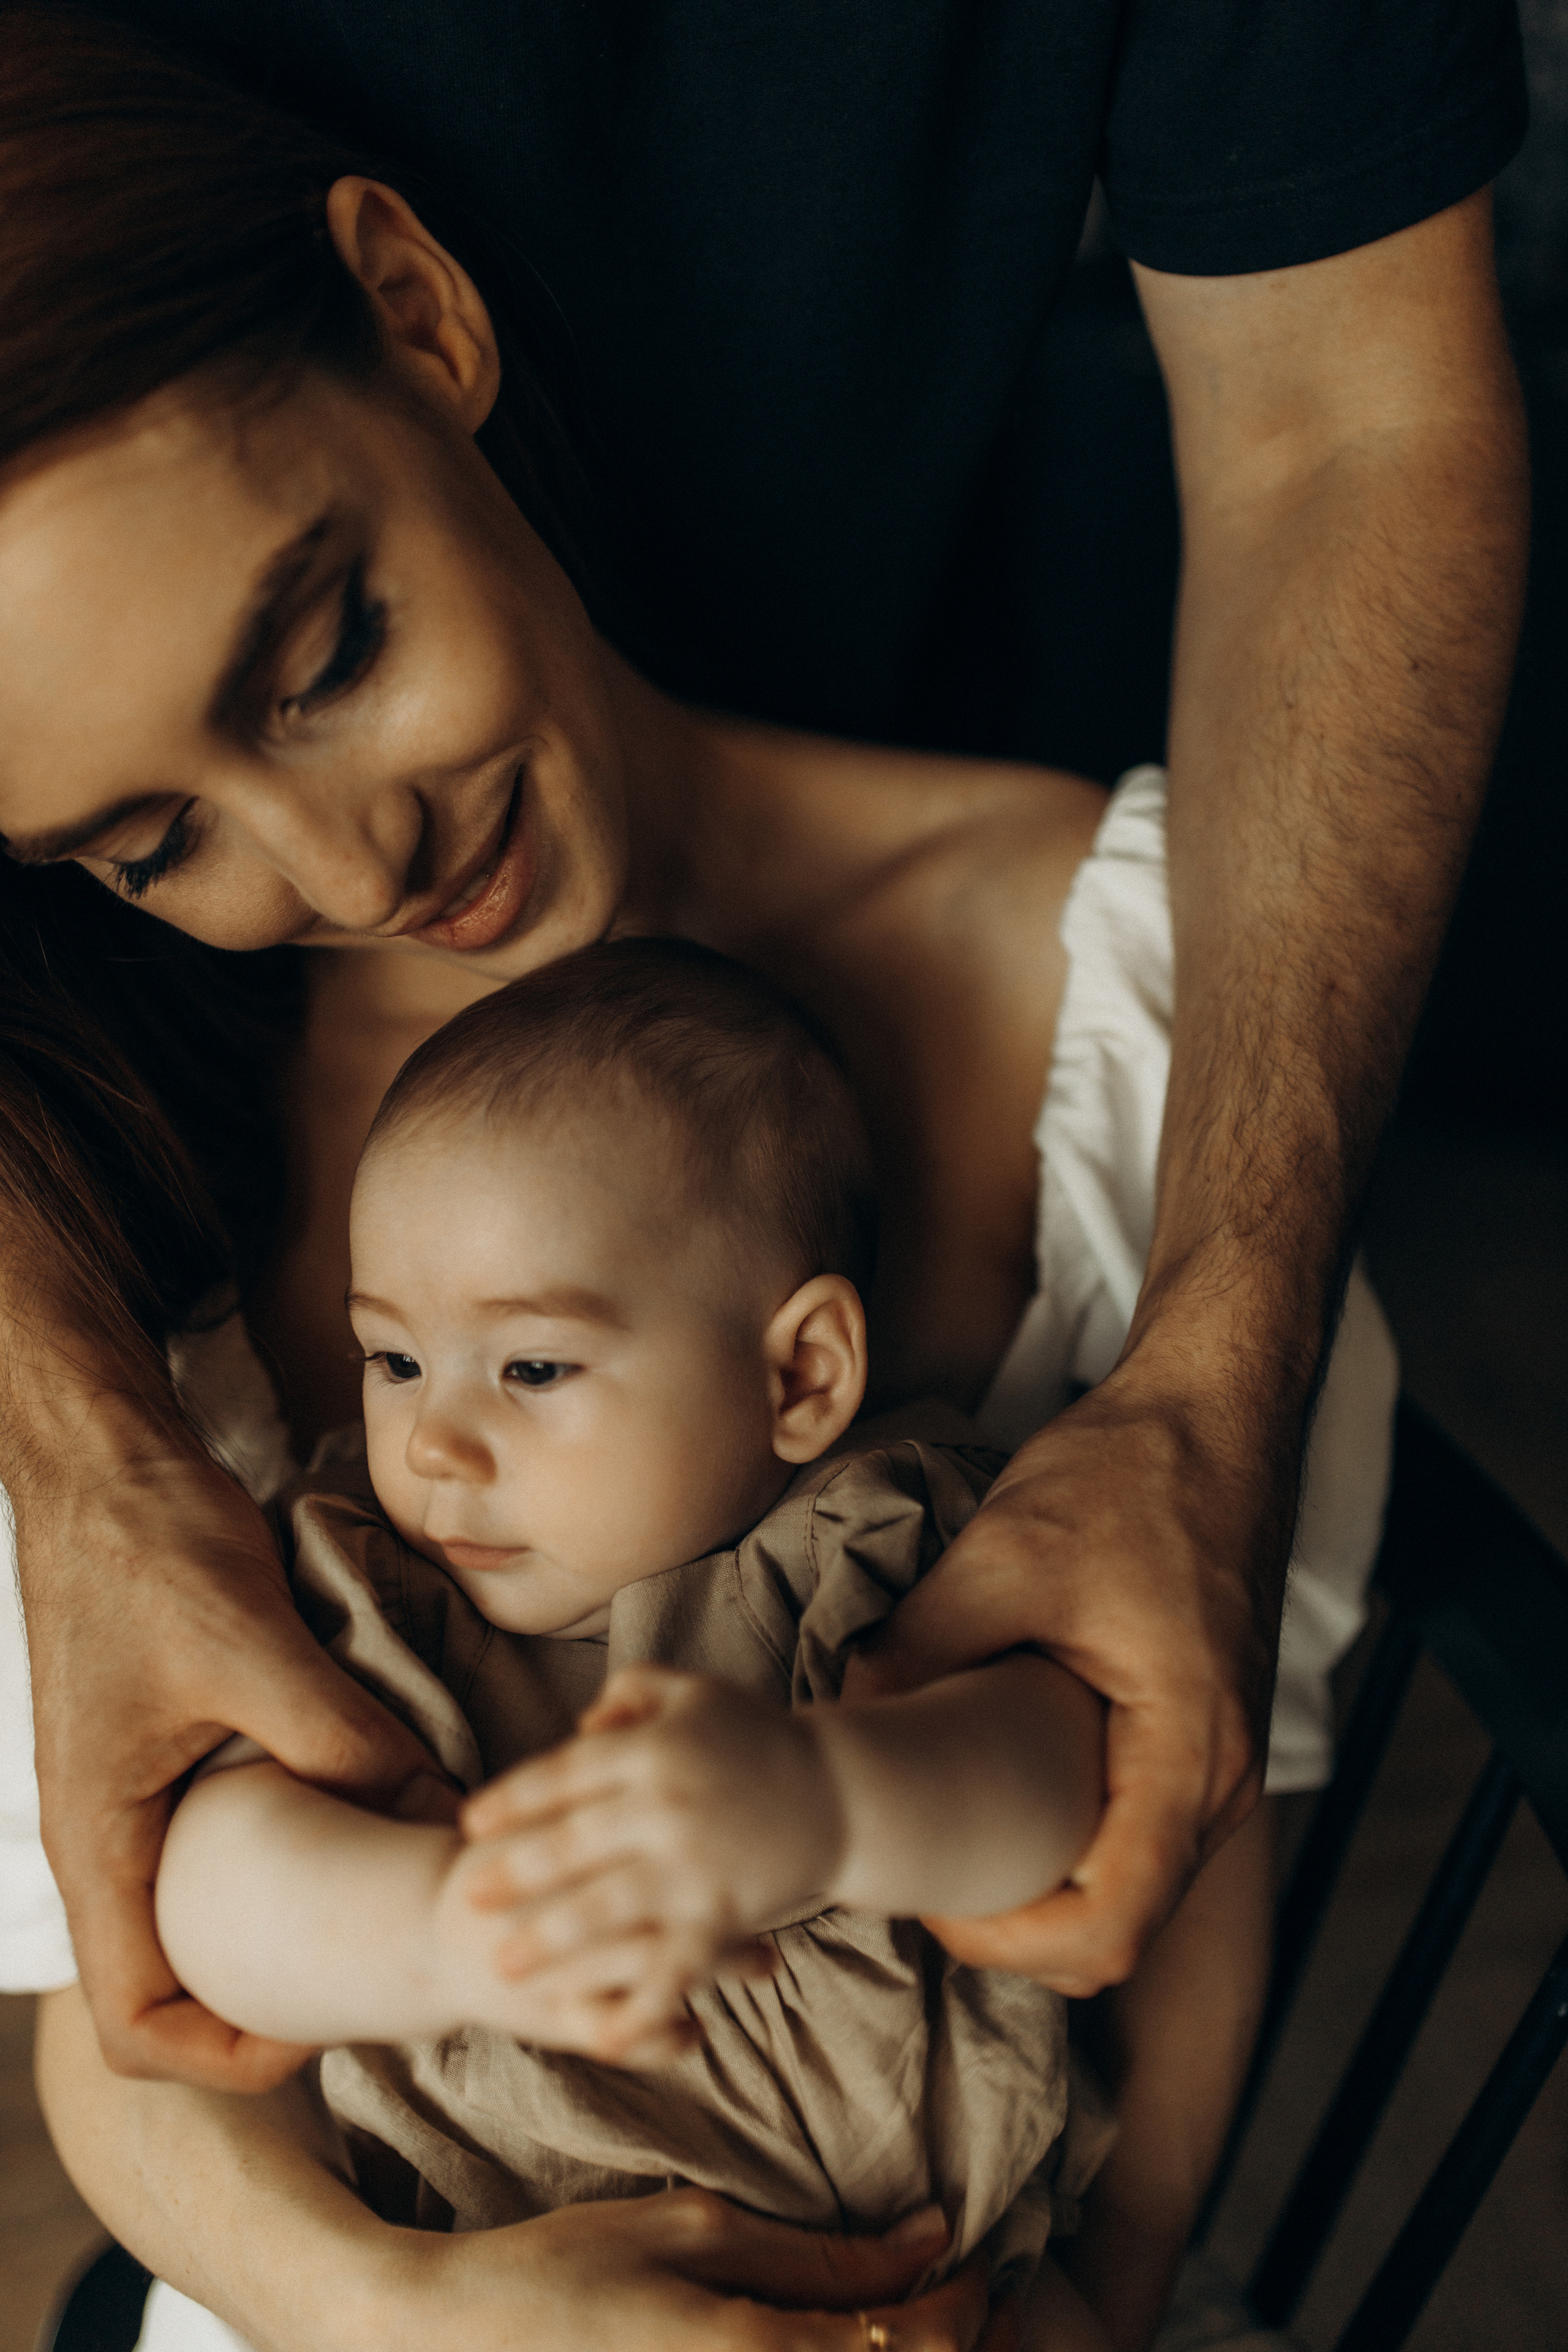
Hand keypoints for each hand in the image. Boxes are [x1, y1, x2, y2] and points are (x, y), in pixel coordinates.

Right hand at [19, 1436, 439, 2087]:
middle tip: (372, 1981)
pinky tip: (353, 1821)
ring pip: (197, 1915)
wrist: (104, 1463)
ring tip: (377, 1912)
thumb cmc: (148, 1551)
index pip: (134, 2025)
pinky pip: (213, 1846)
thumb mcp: (254, 1649)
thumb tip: (435, 1809)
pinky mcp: (164, 1750)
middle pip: (170, 1985)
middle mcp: (104, 1838)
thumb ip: (339, 1737)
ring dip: (279, 1930)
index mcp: (97, 1843)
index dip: (224, 2059)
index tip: (318, 2034)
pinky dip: (279, 1858)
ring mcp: (131, 1795)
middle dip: (265, 2005)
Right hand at [376, 2188, 989, 2351]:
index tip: (979, 2261)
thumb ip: (818, 2254)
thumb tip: (928, 2238)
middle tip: (982, 2305)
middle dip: (966, 2351)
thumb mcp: (696, 2231)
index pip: (919, 2346)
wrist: (451, 2339)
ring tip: (932, 2335)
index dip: (971, 2304)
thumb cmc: (569, 2269)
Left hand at [457, 1665, 842, 2057]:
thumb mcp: (696, 1694)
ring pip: (607, 1909)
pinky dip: (641, 2004)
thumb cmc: (760, 1738)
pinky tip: (605, 2036)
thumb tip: (580, 1728)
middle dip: (516, 1874)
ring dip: (552, 1940)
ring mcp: (697, 1863)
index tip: (470, 1822)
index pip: (565, 1774)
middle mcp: (668, 1805)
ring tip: (504, 1965)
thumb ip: (632, 1694)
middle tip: (470, 1899)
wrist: (843, 1791)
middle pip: (573, 1844)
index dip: (514, 1799)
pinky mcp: (726, 1912)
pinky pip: (676, 1966)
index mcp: (655, 1749)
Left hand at [846, 1359, 1279, 1996]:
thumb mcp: (1005, 1556)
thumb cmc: (1134, 1473)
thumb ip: (922, 1648)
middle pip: (1118, 1926)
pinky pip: (1137, 1830)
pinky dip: (1069, 1837)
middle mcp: (1222, 1779)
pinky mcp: (1200, 1734)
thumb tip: (845, 1715)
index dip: (1005, 1946)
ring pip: (1128, 1883)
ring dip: (1040, 1885)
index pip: (1108, 1928)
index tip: (926, 1904)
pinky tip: (1001, 1788)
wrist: (1216, 1410)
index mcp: (1190, 1753)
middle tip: (919, 1876)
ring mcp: (1219, 1761)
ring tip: (948, 1836)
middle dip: (1013, 1928)